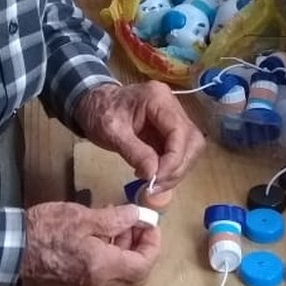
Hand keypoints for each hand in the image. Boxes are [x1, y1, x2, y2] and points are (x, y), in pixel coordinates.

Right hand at [20, 201, 160, 285]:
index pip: (142, 266)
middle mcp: (97, 281)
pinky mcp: (76, 280)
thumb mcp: (84, 216)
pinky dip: (113, 253)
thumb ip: (115, 218)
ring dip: (128, 249)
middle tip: (139, 224)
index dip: (153, 245)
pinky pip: (105, 272)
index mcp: (102, 266)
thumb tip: (137, 216)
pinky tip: (104, 231)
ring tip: (121, 221)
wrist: (13, 246)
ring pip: (120, 274)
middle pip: (135, 274)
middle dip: (142, 248)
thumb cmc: (47, 229)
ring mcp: (86, 284)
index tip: (151, 224)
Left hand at [73, 81, 204, 190]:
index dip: (173, 160)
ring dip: (176, 170)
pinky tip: (154, 176)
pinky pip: (180, 151)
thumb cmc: (99, 112)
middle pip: (192, 140)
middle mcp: (172, 105)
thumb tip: (154, 175)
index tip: (156, 180)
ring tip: (153, 184)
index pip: (179, 131)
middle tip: (155, 186)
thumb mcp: (111, 132)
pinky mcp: (170, 129)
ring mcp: (173, 117)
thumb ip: (134, 152)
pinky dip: (170, 167)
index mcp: (158, 99)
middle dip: (177, 167)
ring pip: (191, 148)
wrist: (93, 102)